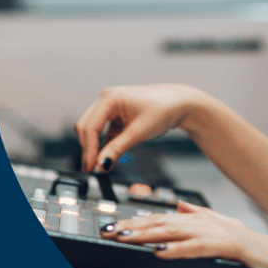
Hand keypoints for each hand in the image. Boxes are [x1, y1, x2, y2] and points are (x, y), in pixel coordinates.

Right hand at [74, 84, 209, 172]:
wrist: (181, 104)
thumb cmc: (164, 109)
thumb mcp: (139, 132)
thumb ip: (117, 149)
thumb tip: (101, 164)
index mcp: (110, 98)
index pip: (90, 126)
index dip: (88, 149)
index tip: (90, 167)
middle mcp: (107, 99)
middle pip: (87, 126)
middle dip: (88, 148)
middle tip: (91, 169)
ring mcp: (112, 106)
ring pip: (94, 129)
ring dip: (95, 146)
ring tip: (98, 166)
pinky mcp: (118, 114)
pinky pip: (105, 131)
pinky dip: (105, 143)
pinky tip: (108, 156)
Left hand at [100, 201, 267, 267]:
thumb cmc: (255, 251)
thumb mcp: (224, 230)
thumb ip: (201, 217)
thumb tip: (179, 206)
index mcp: (203, 221)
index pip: (162, 220)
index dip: (135, 222)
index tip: (112, 227)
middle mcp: (207, 223)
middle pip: (163, 223)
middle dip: (133, 227)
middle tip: (109, 231)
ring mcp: (219, 233)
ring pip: (176, 232)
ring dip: (148, 235)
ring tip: (126, 238)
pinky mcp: (231, 246)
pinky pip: (200, 248)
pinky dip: (178, 250)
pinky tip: (162, 252)